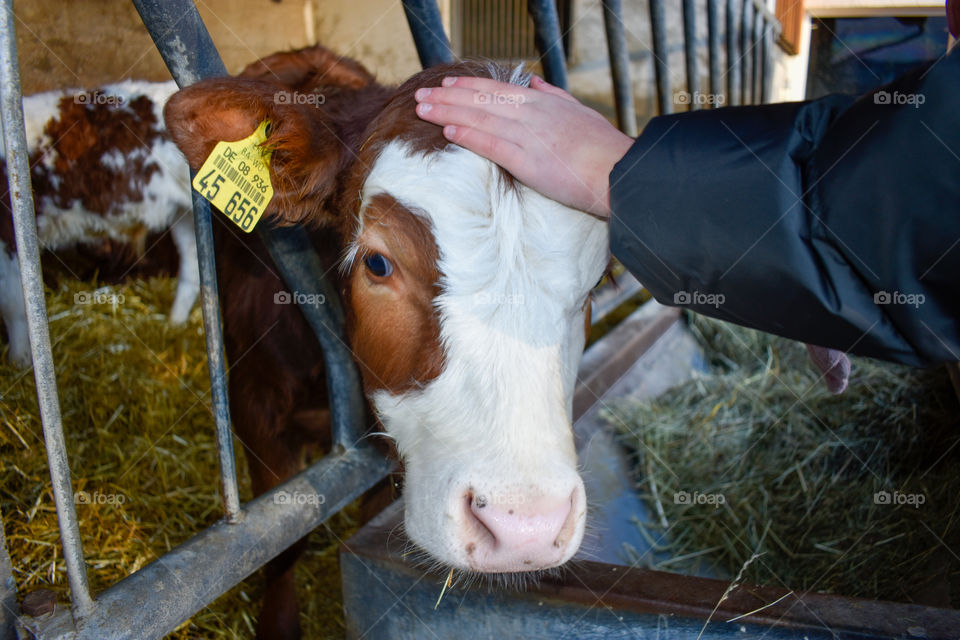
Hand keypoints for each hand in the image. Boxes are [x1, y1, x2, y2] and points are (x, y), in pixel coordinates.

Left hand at [414, 75, 633, 217]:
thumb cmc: (602, 147)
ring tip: (424, 110)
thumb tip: (533, 82)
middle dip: (447, 98)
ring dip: (448, 113)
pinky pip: (491, 144)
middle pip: (480, 101)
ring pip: (480, 119)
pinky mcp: (528, 160)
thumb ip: (553, 96)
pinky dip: (468, 136)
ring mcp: (528, 136)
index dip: (468, 86)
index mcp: (542, 103)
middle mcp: (531, 114)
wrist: (616, 169)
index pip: (496, 90)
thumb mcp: (579, 111)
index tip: (446, 84)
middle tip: (421, 97)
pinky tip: (448, 132)